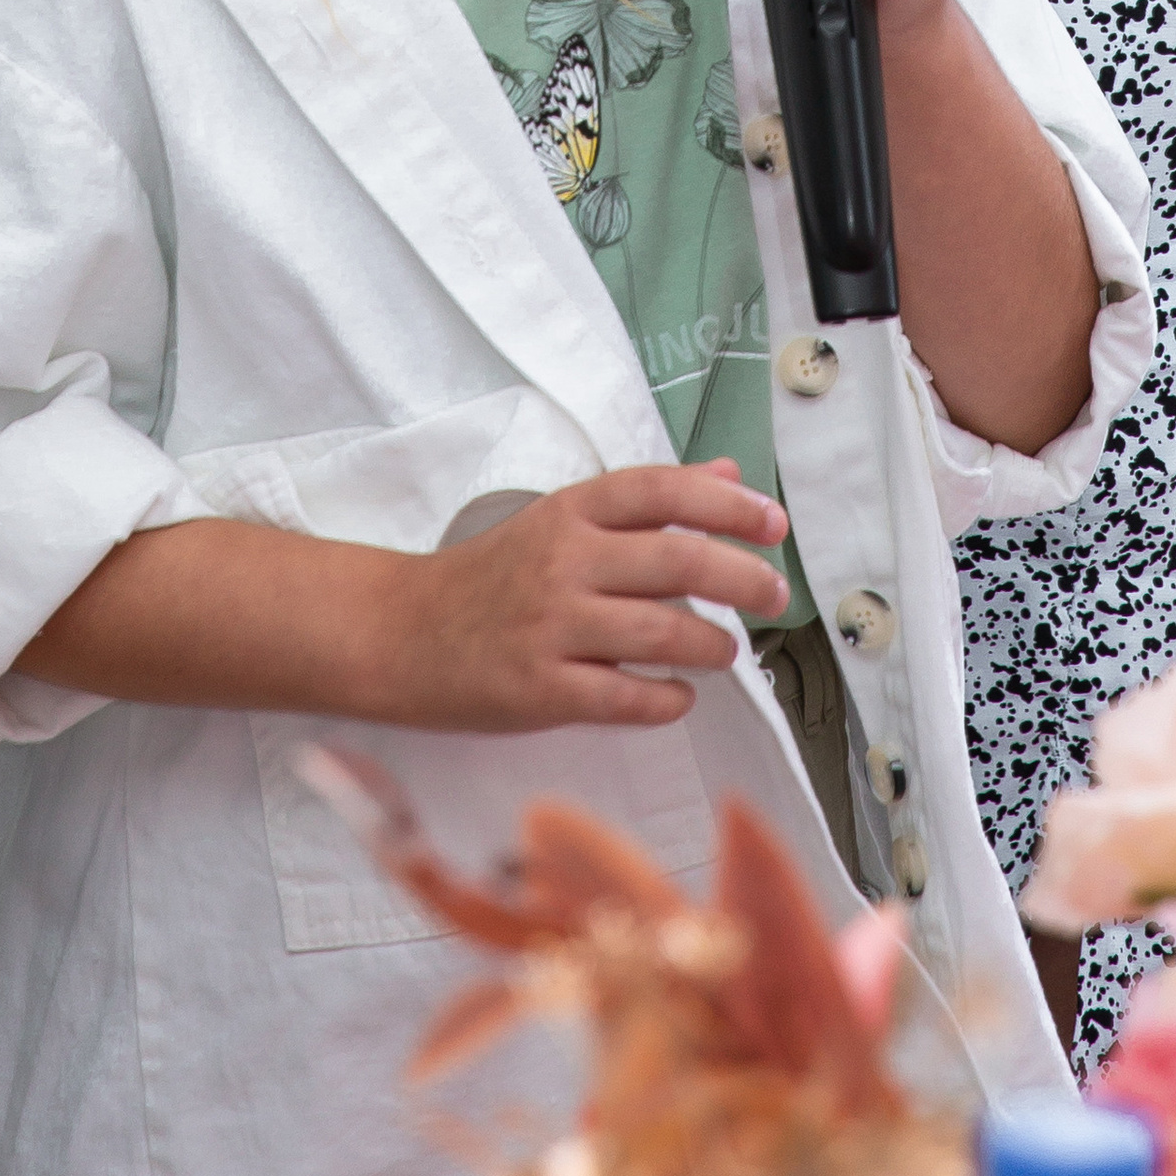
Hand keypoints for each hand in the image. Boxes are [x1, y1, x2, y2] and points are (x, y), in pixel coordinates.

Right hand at [409, 459, 790, 730]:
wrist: (401, 633)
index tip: (774, 523)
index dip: (729, 504)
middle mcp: (564, 561)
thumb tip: (729, 475)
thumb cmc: (491, 575)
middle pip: (679, 563)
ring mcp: (551, 627)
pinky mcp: (539, 690)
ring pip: (662, 635)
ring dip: (713, 646)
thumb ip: (646, 502)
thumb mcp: (562, 519)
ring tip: (726, 651)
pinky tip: (679, 695)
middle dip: (743, 581)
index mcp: (571, 510)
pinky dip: (667, 700)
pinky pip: (625, 699)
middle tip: (774, 596)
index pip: (665, 491)